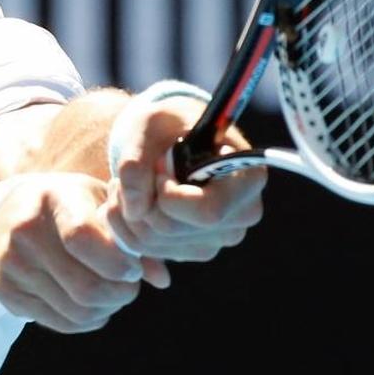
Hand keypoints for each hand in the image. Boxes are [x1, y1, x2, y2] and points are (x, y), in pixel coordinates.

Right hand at [0, 173, 162, 332]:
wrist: (9, 212)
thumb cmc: (68, 204)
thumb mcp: (98, 202)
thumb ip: (131, 235)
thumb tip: (161, 279)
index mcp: (53, 198)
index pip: (82, 238)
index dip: (116, 263)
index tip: (133, 268)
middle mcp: (24, 230)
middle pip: (84, 286)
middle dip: (120, 294)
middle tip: (130, 287)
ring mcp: (9, 263)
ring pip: (75, 310)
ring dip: (106, 310)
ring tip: (113, 295)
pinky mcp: (5, 291)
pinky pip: (59, 323)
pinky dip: (86, 321)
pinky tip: (93, 305)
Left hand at [106, 96, 265, 264]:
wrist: (171, 137)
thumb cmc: (168, 123)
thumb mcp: (148, 124)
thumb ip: (135, 160)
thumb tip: (135, 209)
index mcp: (248, 178)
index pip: (208, 211)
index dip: (169, 196)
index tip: (158, 169)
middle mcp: (241, 215)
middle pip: (172, 230)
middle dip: (137, 201)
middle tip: (128, 174)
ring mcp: (220, 238)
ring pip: (153, 243)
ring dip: (125, 213)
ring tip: (125, 183)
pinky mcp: (195, 249)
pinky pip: (147, 251)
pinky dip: (127, 227)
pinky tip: (131, 200)